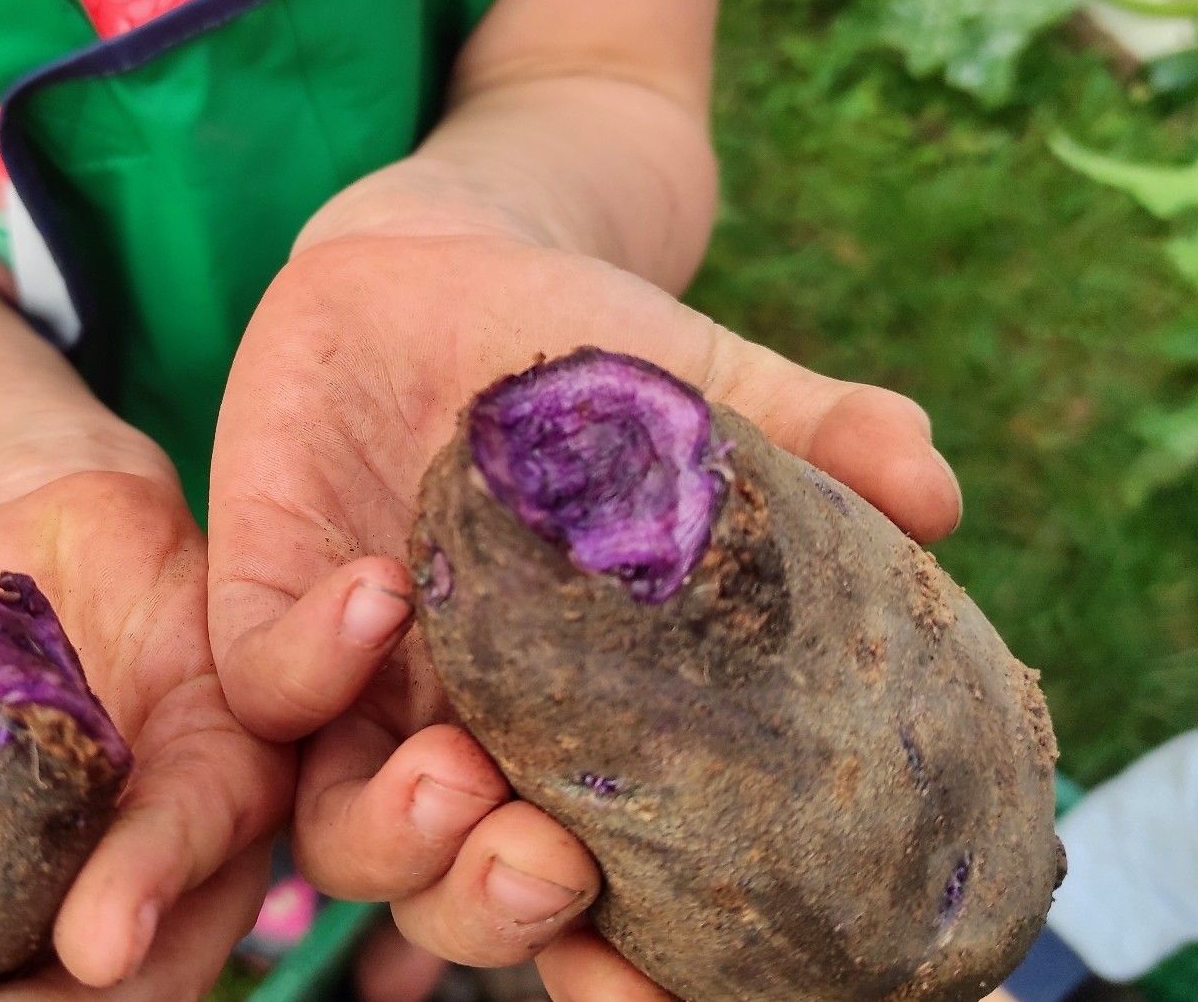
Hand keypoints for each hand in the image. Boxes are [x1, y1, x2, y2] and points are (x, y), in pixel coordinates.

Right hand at [0, 469, 290, 997]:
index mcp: (1, 942)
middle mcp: (112, 916)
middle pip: (110, 999)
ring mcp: (193, 827)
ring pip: (203, 896)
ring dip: (161, 909)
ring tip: (98, 942)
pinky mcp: (247, 722)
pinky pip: (284, 723)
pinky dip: (307, 676)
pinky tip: (337, 629)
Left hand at [207, 209, 960, 994]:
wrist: (444, 267)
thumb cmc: (594, 363)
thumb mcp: (720, 398)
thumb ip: (823, 442)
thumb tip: (935, 491)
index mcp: (582, 735)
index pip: (594, 902)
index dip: (622, 967)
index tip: (655, 984)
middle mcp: (463, 734)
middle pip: (454, 899)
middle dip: (497, 910)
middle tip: (551, 863)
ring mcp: (360, 683)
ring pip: (344, 834)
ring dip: (395, 836)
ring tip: (455, 770)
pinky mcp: (263, 602)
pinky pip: (264, 684)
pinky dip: (313, 662)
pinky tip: (385, 588)